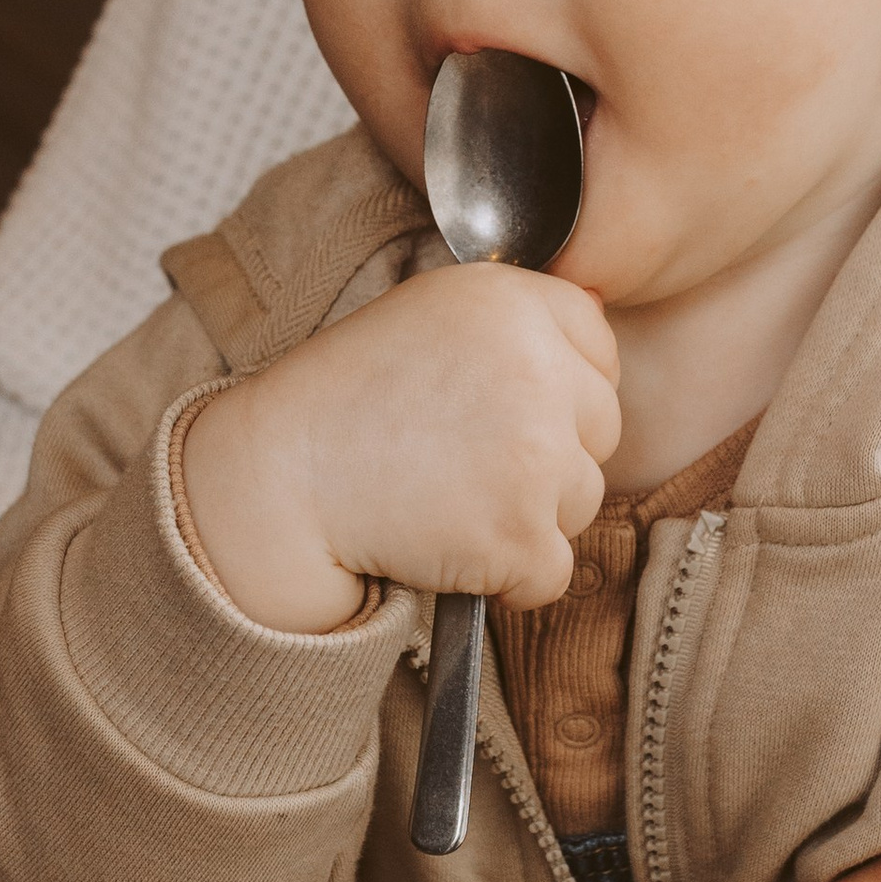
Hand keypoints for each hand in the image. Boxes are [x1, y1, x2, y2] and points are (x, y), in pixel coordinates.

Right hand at [180, 261, 619, 631]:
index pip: (600, 347)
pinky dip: (508, 578)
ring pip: (581, 500)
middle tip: (462, 459)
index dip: (557, 385)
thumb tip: (591, 356)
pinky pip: (553, 571)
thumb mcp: (430, 315)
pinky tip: (449, 545)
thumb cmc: (346, 401)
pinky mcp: (521, 534)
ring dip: (528, 515)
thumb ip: (515, 323)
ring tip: (447, 497)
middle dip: (548, 453)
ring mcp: (535, 455)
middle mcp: (536, 369)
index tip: (496, 405)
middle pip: (600, 428)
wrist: (280, 483)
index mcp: (513, 303)